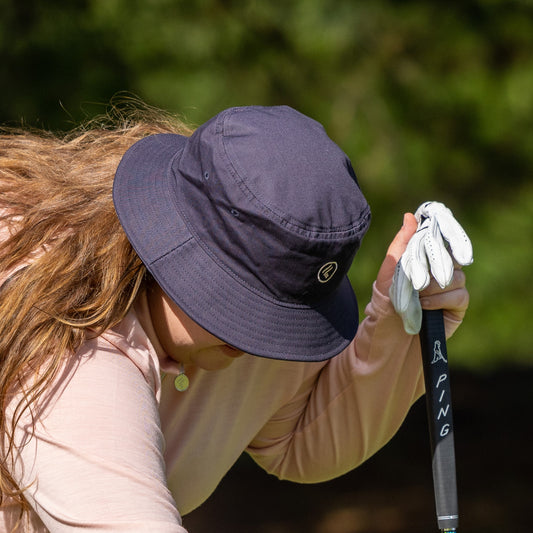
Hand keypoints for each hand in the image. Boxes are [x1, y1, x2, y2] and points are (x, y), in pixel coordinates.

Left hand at [376, 211, 469, 336]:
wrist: (387, 343)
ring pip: (455, 275)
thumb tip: (409, 216)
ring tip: (417, 296)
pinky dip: (442, 298)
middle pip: (449, 256)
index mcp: (420, 261)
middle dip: (435, 262)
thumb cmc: (384, 308)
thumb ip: (399, 246)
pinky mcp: (456, 308)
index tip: (436, 226)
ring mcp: (447, 290)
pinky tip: (426, 305)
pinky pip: (460, 294)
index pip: (436, 239)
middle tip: (419, 274)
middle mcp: (436, 273)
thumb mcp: (387, 274)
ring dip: (434, 285)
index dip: (439, 233)